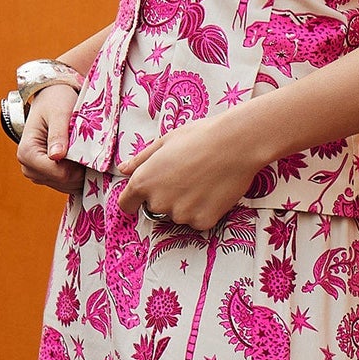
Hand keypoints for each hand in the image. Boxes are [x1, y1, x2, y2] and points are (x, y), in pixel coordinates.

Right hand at [15, 82, 84, 195]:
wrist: (51, 98)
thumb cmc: (55, 102)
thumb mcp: (59, 113)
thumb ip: (58, 134)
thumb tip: (57, 155)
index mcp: (27, 153)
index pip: (59, 173)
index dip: (79, 166)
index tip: (91, 151)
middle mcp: (28, 168)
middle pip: (65, 181)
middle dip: (82, 169)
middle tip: (92, 149)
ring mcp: (37, 174)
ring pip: (68, 185)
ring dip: (82, 173)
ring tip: (88, 152)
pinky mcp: (47, 176)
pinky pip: (69, 184)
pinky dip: (80, 175)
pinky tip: (85, 159)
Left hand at [113, 112, 266, 232]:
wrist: (235, 144)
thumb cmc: (199, 137)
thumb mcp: (164, 142)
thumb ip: (141, 160)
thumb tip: (123, 169)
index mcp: (143, 181)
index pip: (126, 204)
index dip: (134, 199)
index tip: (144, 195)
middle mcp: (157, 202)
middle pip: (155, 208)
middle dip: (166, 197)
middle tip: (186, 176)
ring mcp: (180, 214)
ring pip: (178, 214)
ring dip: (186, 204)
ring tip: (203, 180)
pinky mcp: (202, 222)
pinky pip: (198, 220)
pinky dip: (205, 210)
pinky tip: (214, 191)